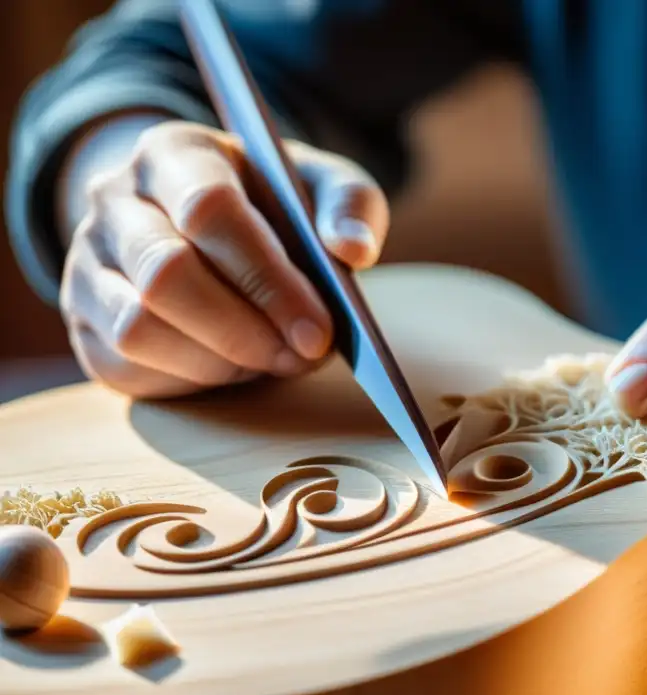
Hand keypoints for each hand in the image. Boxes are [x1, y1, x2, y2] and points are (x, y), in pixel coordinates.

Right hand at [59, 120, 388, 397]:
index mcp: (174, 153)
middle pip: (165, 276)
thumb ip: (351, 206)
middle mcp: (114, 202)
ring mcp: (87, 263)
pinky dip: (191, 379)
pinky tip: (235, 366)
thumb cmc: (274, 205)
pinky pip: (126, 365)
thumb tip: (353, 250)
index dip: (268, 279)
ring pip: (138, 328)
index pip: (208, 210)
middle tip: (303, 356)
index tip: (321, 330)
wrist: (207, 224)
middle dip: (245, 331)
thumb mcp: (321, 187)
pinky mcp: (83, 321)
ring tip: (272, 359)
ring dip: (220, 360)